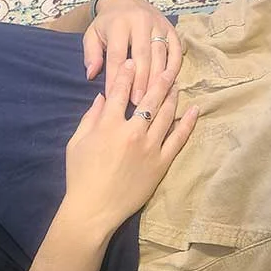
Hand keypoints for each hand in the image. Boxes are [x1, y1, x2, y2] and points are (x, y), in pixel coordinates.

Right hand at [63, 59, 198, 233]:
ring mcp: (150, 148)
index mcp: (108, 125)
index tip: (133, 61)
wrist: (93, 209)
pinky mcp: (161, 163)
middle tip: (166, 67)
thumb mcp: (77, 143)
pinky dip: (187, 123)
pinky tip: (193, 111)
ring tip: (176, 84)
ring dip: (172, 97)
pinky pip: (178, 139)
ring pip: (165, 115)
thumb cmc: (80, 176)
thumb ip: (90, 117)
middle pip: (149, 98)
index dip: (126, 73)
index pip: (119, 91)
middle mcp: (132, 132)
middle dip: (158, 79)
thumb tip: (101, 97)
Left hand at [83, 0, 182, 105]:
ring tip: (152, 99)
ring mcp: (158, 25)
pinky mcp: (171, 29)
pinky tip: (169, 84)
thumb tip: (91, 75)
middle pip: (142, 56)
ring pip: (160, 55)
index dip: (114, 77)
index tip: (112, 97)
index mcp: (119, 24)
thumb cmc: (107, 23)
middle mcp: (140, 22)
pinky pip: (175, 50)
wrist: (126, 0)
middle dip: (139, 81)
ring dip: (156, 79)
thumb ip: (91, 54)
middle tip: (136, 103)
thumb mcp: (92, 34)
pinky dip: (174, 68)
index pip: (117, 55)